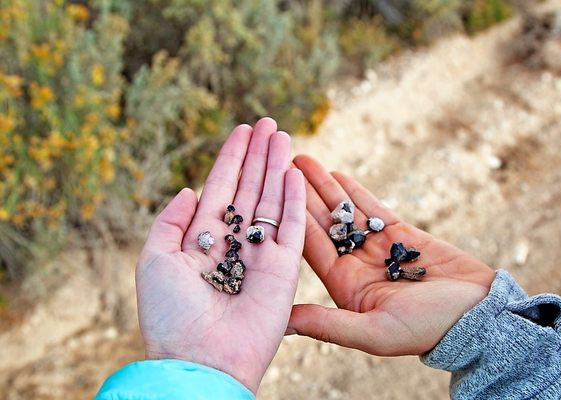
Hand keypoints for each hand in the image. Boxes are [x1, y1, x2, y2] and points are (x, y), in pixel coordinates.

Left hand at [135, 118, 305, 392]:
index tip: (241, 130)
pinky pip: (290, 227)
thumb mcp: (154, 260)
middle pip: (249, 188)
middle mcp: (233, 243)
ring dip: (277, 168)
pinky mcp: (284, 269)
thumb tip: (188, 191)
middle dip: (258, 155)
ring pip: (271, 200)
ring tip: (282, 136)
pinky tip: (293, 173)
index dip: (230, 158)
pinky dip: (293, 200)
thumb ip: (169, 222)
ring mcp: (260, 254)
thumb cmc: (170, 315)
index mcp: (202, 240)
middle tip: (268, 122)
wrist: (201, 359)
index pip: (220, 189)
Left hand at [287, 155, 494, 355]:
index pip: (311, 247)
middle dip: (301, 195)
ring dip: (323, 187)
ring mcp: (378, 248)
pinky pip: (373, 209)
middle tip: (278, 166)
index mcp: (345, 287)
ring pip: (345, 212)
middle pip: (323, 224)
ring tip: (302, 160)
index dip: (290, 218)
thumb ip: (327, 324)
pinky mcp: (402, 235)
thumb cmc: (427, 329)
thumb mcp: (373, 332)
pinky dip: (355, 192)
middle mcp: (356, 266)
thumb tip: (281, 323)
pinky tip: (337, 174)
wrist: (478, 316)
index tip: (271, 194)